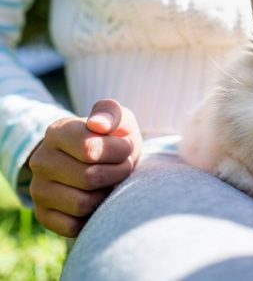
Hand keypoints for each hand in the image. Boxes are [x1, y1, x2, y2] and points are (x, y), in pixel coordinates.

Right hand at [29, 99, 141, 236]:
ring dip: (107, 195)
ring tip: (111, 183)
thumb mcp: (120, 119)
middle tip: (123, 167)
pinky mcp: (42, 215)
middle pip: (89, 178)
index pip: (90, 149)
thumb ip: (111, 113)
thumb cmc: (115, 139)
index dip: (120, 151)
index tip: (126, 148)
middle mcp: (41, 160)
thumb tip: (97, 125)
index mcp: (57, 132)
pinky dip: (93, 217)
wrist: (106, 163)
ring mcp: (38, 189)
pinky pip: (73, 226)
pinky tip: (97, 200)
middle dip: (118, 174)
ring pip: (82, 204)